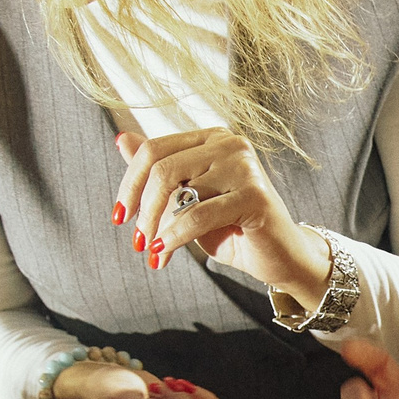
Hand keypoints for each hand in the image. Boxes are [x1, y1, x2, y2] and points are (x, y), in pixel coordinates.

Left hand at [114, 128, 331, 303]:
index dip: (129, 184)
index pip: (154, 149)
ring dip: (158, 228)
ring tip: (154, 253)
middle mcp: (230, 144)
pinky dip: (175, 236)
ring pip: (178, 192)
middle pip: (161, 168)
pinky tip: (164, 253)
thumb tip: (121, 139)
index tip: (119, 216)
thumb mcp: (188, 201)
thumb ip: (158, 173)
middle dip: (142, 209)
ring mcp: (245, 167)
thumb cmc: (234, 229)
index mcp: (212, 139)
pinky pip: (198, 215)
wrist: (279, 258)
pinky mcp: (255, 195)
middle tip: (138, 242)